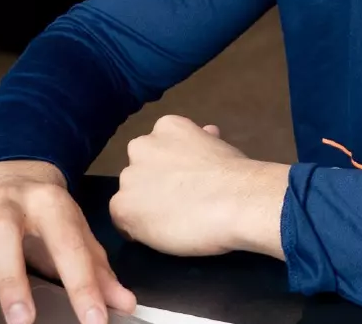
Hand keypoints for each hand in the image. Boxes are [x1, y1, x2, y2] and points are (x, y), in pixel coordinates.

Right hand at [0, 159, 136, 323]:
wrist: (16, 176)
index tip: (92, 319)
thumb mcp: (78, 236)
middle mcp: (10, 201)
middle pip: (4, 232)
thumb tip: (125, 304)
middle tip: (21, 319)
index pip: (69, 244)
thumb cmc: (49, 219)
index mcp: (51, 203)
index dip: (82, 284)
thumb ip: (98, 271)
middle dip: (11, 277)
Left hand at [109, 115, 289, 257]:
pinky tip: (163, 233)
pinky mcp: (124, 207)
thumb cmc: (237, 175)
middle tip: (179, 200)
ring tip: (173, 220)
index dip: (171, 168)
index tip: (187, 181)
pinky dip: (139, 230)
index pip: (158, 149)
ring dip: (145, 206)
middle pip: (139, 170)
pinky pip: (123, 222)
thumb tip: (207, 133)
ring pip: (130, 195)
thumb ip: (203, 142)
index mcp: (167, 126)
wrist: (239, 201)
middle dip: (154, 183)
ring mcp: (130, 177)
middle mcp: (142, 146)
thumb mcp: (219, 147)